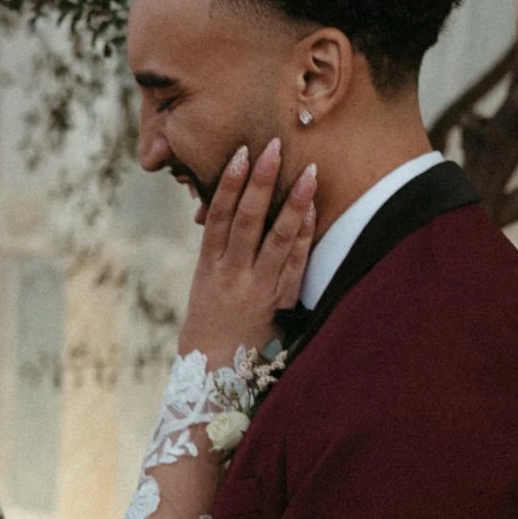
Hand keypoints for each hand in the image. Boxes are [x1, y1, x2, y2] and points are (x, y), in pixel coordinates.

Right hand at [177, 139, 314, 372]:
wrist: (216, 370)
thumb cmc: (210, 319)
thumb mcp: (204, 281)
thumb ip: (218, 246)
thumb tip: (230, 202)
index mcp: (208, 267)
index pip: (218, 217)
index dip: (229, 184)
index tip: (240, 153)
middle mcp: (231, 275)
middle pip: (247, 221)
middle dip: (261, 182)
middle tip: (273, 147)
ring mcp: (258, 288)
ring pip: (277, 240)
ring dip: (294, 204)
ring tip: (308, 172)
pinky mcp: (280, 302)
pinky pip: (295, 264)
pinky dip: (305, 235)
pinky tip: (313, 210)